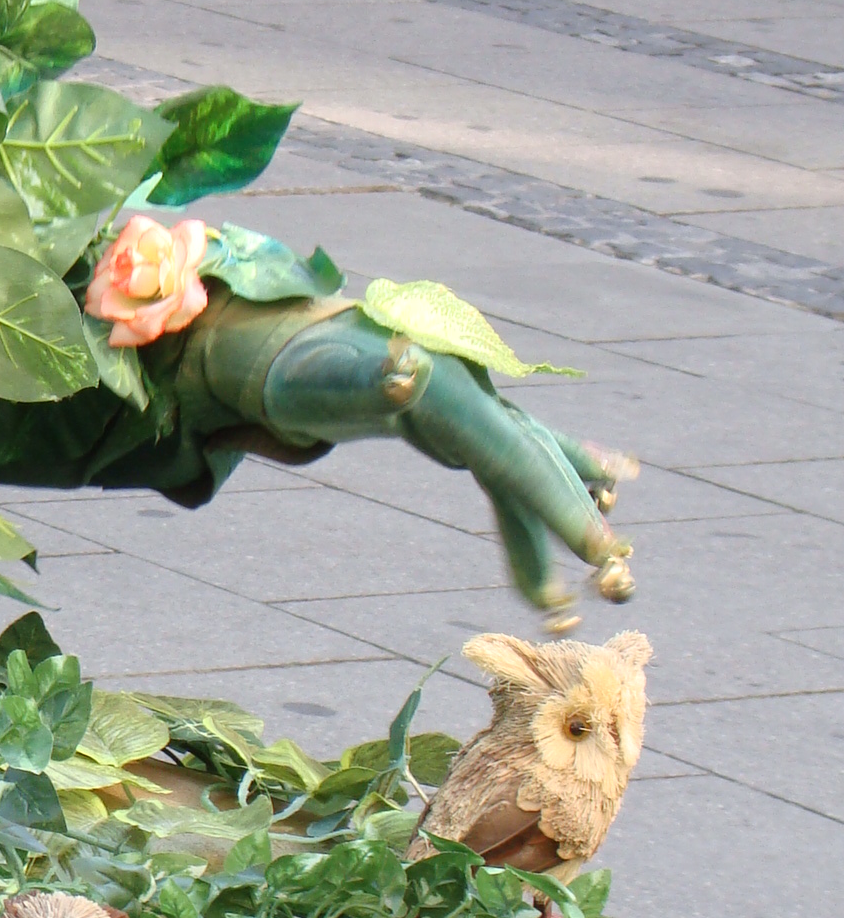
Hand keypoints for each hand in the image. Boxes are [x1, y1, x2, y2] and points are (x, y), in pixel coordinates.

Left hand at [178, 298, 633, 624]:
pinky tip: (601, 494)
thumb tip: (407, 373)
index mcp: (451, 391)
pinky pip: (512, 466)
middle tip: (613, 572)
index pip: (512, 455)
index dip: (556, 504)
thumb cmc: (308, 372)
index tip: (598, 551)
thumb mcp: (324, 382)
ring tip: (597, 568)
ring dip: (557, 514)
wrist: (304, 345)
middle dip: (568, 516)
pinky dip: (541, 494)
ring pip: (528, 465)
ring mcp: (477, 406)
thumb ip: (366, 384)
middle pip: (532, 459)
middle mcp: (477, 395)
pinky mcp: (469, 421)